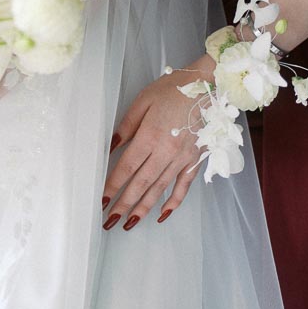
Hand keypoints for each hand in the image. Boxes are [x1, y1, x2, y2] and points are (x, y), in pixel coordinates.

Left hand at [102, 55, 212, 230]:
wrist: (206, 86)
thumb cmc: (172, 89)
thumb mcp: (143, 101)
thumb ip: (126, 126)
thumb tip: (111, 147)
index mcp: (150, 135)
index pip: (127, 167)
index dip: (113, 186)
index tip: (101, 200)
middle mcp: (166, 151)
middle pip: (141, 183)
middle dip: (124, 204)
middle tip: (109, 221)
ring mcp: (182, 158)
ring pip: (160, 189)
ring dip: (144, 207)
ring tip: (129, 223)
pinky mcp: (195, 160)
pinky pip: (184, 186)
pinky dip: (174, 202)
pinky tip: (162, 214)